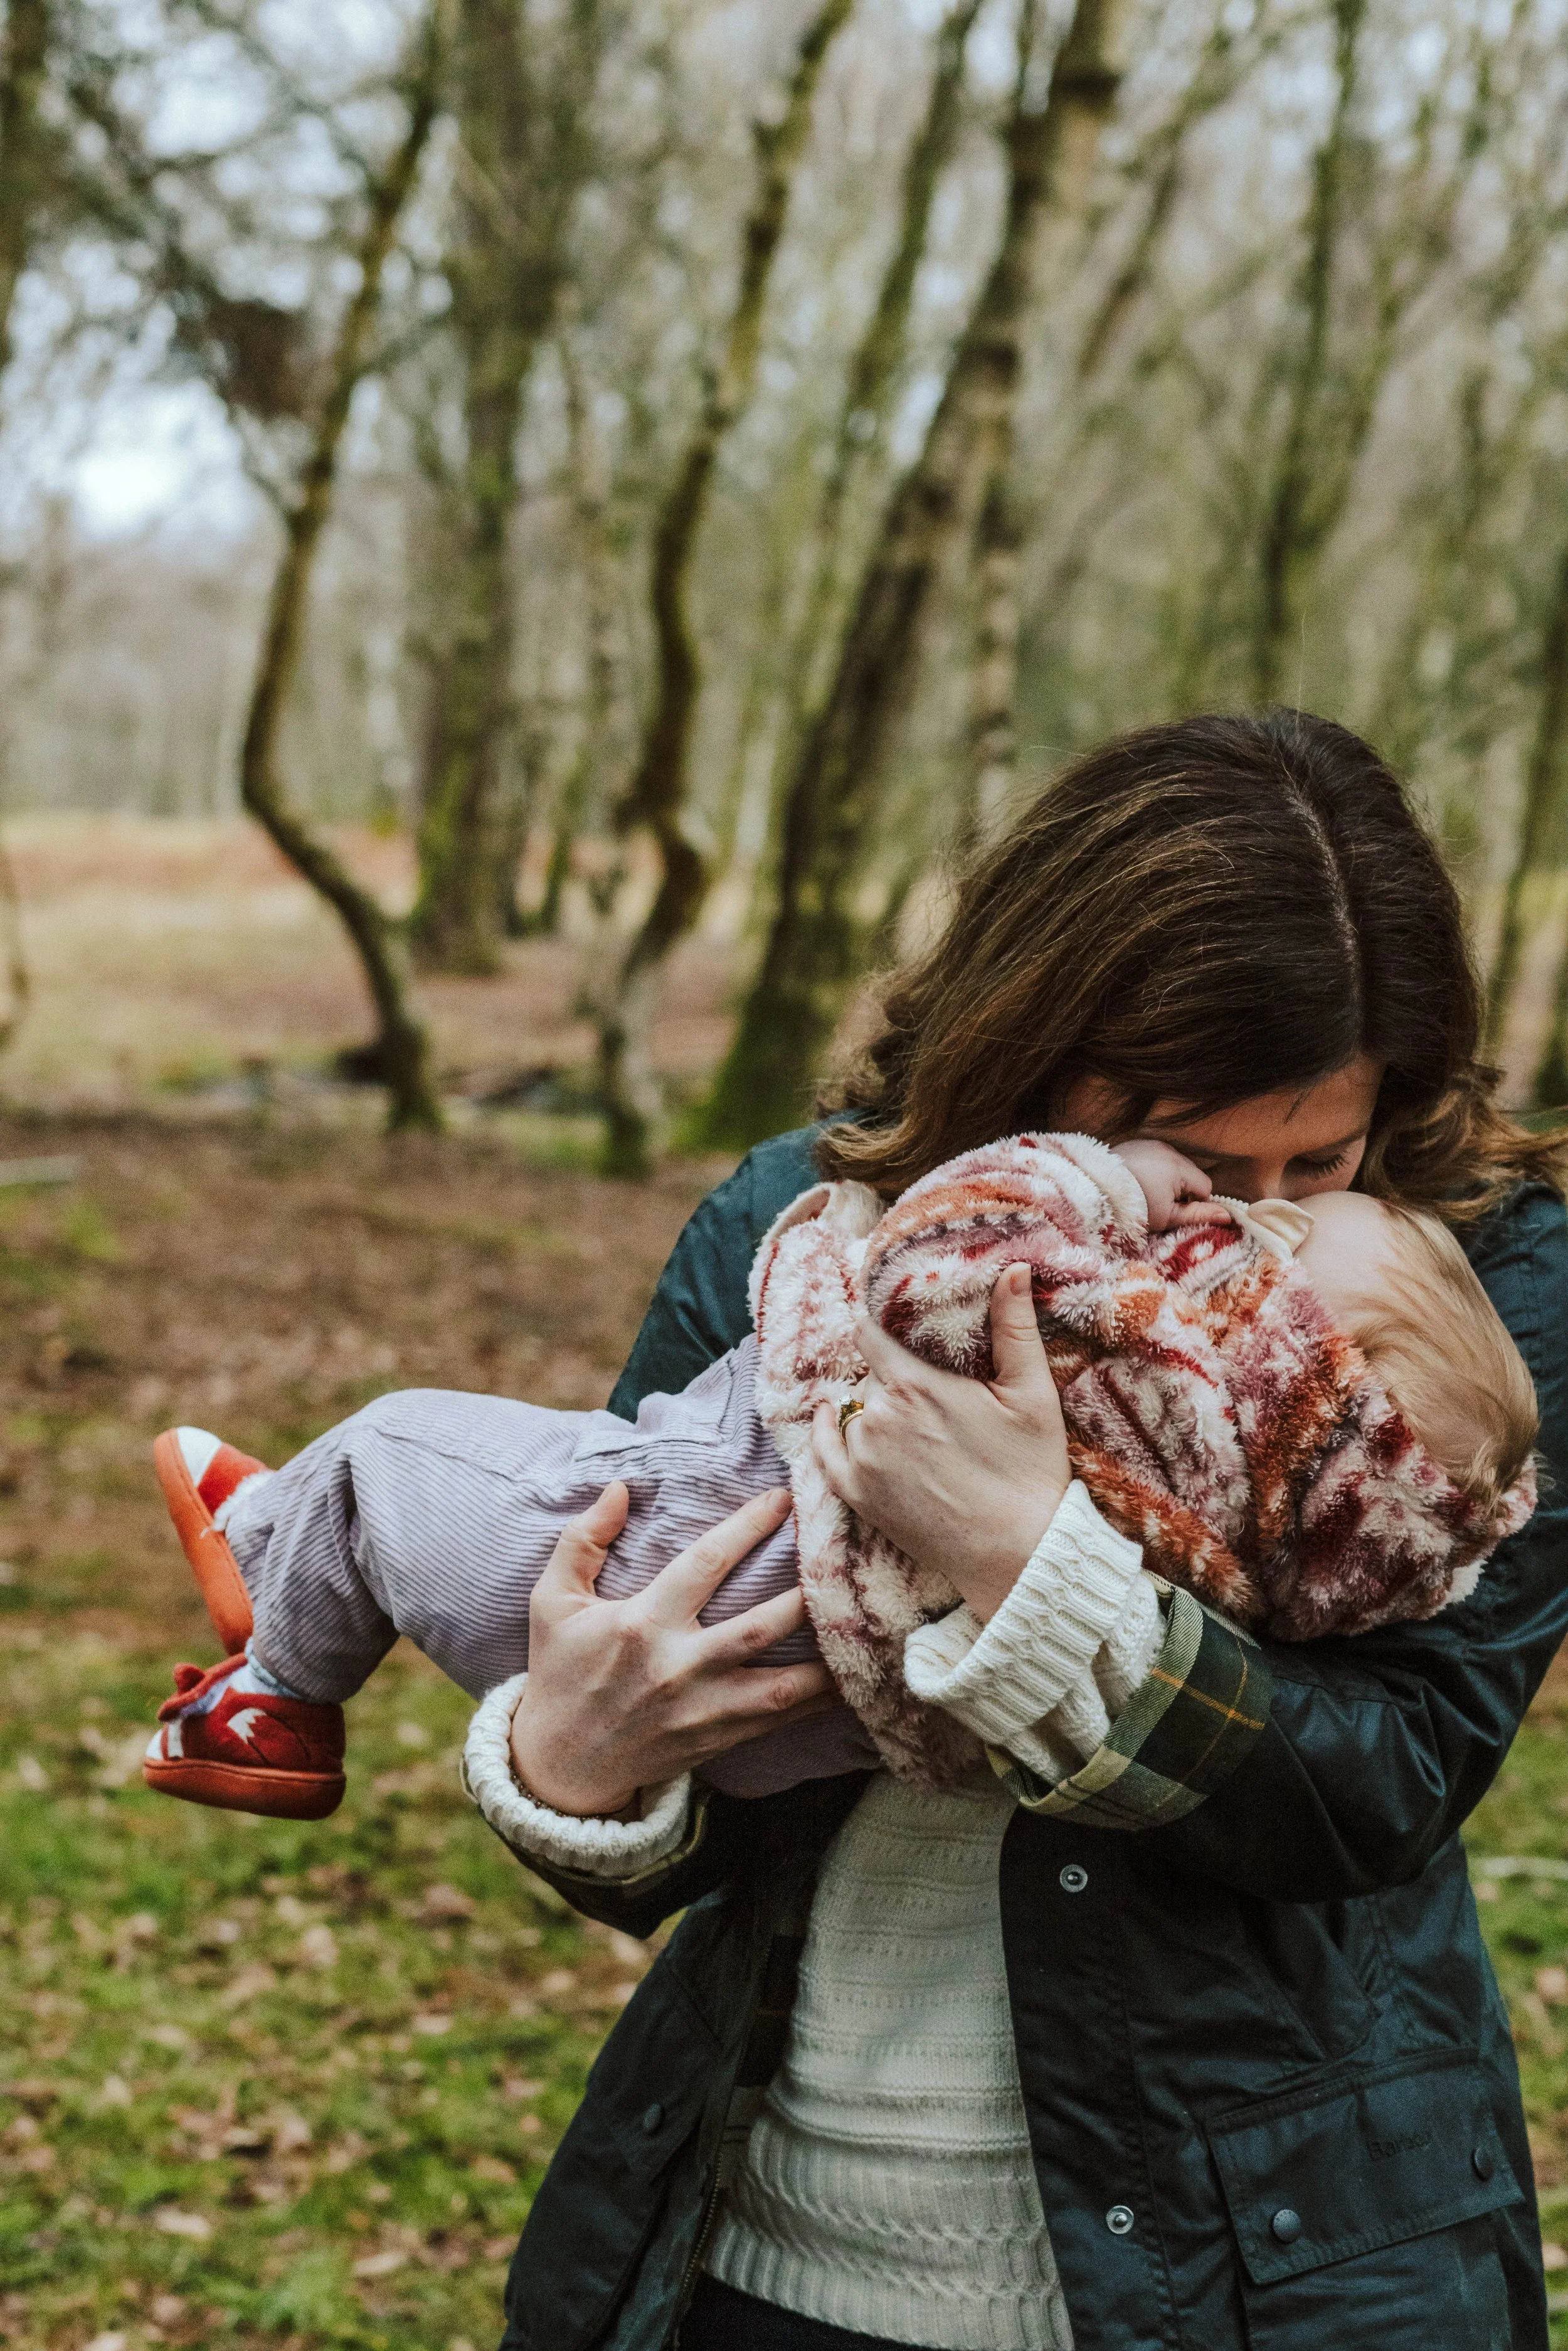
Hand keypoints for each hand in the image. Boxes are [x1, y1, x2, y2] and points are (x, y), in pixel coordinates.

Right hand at [509, 1481, 836, 1817]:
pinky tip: (853, 1675)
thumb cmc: (561, 1673)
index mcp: (642, 1624)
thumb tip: (618, 1487)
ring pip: (783, 1685)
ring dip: (828, 1657)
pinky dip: (820, 1700)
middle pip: (760, 1626)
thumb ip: (582, 1540)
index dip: (747, 1526)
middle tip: (842, 1553)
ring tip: (866, 1622)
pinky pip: (781, 1719)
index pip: (705, 1564)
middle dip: (805, 1590)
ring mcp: (703, 1709)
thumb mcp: (553, 1602)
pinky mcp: (719, 1739)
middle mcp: (679, 1667)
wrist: (561, 1765)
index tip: (783, 1498)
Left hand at [810, 1264, 1070, 1622]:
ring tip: (911, 1419)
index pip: (870, 1330)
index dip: (878, 1320)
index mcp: (914, 1384)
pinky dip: (825, 1432)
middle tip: (925, 1384)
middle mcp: (876, 1417)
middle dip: (893, 1372)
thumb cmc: (1030, 1472)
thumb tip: (1014, 1268)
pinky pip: (824, 1451)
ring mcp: (861, 1459)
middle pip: (869, 1373)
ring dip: (873, 1407)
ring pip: (853, 1410)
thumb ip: (1014, 1328)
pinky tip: (828, 1417)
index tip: (887, 1316)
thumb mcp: (1032, 1394)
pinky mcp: (857, 1496)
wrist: (1019, 1554)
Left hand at [1112, 1137, 1235, 1231]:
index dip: (1194, 1203)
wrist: (1095, 1190)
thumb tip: (1228, 1216)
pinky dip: (1151, 1169)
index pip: (1205, 1186)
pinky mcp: (1136, 1143)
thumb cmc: (1134, 1207)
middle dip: (1181, 1190)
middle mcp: (1169, 1149)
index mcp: (1180, 1167)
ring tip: (1146, 1193)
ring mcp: (1151, 1144)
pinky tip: (1137, 1181)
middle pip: (1189, 1173)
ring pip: (1173, 1164)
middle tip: (1158, 1205)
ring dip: (1167, 1179)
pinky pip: (1155, 1157)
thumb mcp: (1168, 1217)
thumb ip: (1199, 1215)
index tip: (1175, 1212)